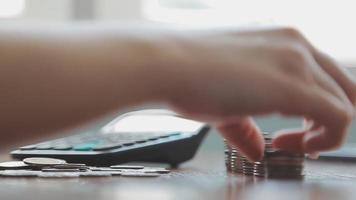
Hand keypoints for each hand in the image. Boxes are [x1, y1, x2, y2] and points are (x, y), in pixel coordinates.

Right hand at [160, 27, 355, 160]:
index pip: (323, 74)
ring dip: (324, 132)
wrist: (164, 64)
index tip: (294, 130)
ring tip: (293, 145)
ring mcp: (297, 61)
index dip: (316, 108)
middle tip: (303, 140)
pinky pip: (338, 116)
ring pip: (345, 102)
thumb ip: (245, 126)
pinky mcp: (293, 85)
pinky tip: (292, 146)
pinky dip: (326, 139)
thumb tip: (257, 150)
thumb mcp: (223, 99)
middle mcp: (295, 44)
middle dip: (328, 119)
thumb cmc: (186, 74)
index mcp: (280, 41)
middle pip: (344, 86)